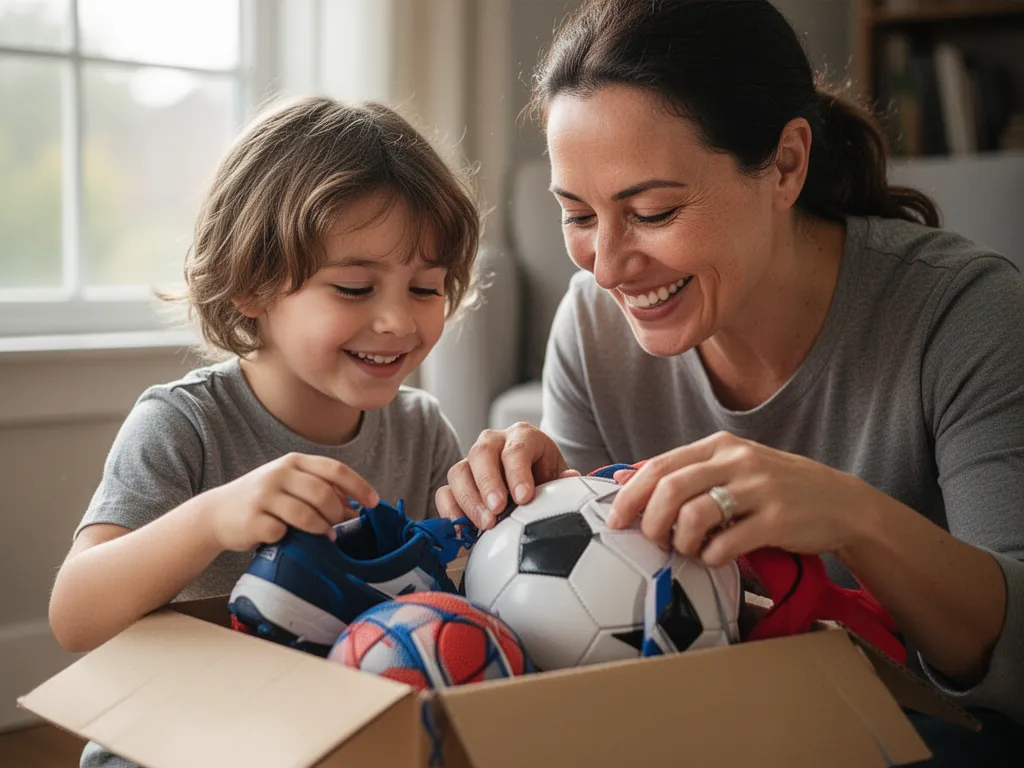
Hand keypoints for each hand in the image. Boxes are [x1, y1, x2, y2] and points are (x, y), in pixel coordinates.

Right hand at [205, 453, 378, 551]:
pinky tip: (290, 538)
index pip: (335, 469)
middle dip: (338, 513)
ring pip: (306, 515)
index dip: (359, 486)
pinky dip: (293, 538)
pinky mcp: (252, 520)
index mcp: (293, 462)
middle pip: (323, 493)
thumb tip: (355, 508)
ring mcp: (263, 497)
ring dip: (321, 529)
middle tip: (339, 525)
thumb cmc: (264, 500)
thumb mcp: (291, 486)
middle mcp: (278, 474)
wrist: (216, 513)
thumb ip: (321, 491)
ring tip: (325, 536)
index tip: (374, 503)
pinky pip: (284, 532)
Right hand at [435, 422, 579, 528]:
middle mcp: (492, 443)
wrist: (532, 480)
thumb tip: (570, 479)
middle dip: (488, 483)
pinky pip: (444, 492)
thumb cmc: (545, 476)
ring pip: (458, 472)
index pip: (516, 449)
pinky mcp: (457, 483)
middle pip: (481, 454)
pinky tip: (462, 529)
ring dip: (469, 500)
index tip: (524, 498)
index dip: (517, 473)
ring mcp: (471, 462)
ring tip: (485, 524)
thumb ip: (563, 480)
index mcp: (522, 436)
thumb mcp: (558, 474)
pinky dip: (450, 511)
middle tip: (497, 510)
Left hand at [608, 431, 873, 565]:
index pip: (659, 466)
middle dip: (650, 522)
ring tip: (689, 550)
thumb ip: (683, 471)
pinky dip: (711, 557)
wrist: (842, 503)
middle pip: (670, 489)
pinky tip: (716, 558)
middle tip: (653, 541)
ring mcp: (759, 489)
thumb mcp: (731, 466)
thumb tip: (625, 476)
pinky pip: (727, 542)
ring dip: (681, 542)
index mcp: (720, 445)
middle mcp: (737, 461)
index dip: (630, 496)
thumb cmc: (775, 488)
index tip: (615, 521)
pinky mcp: (778, 520)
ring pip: (694, 515)